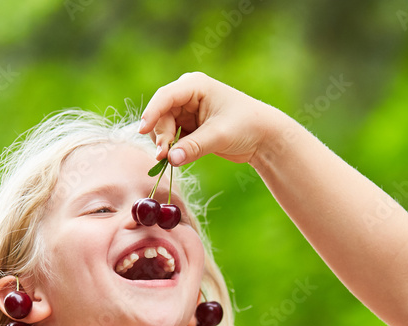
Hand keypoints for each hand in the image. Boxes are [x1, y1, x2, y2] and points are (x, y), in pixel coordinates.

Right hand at [138, 72, 287, 166]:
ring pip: (164, 126)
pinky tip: (177, 157)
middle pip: (162, 113)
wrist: (264, 137)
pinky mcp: (190, 125)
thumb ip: (193, 147)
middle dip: (161, 135)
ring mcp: (188, 110)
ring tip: (169, 159)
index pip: (165, 96)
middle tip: (163, 156)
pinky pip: (172, 136)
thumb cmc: (247, 127)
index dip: (152, 113)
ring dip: (165, 143)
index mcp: (195, 85)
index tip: (143, 131)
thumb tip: (170, 159)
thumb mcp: (218, 136)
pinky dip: (172, 147)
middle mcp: (188, 94)